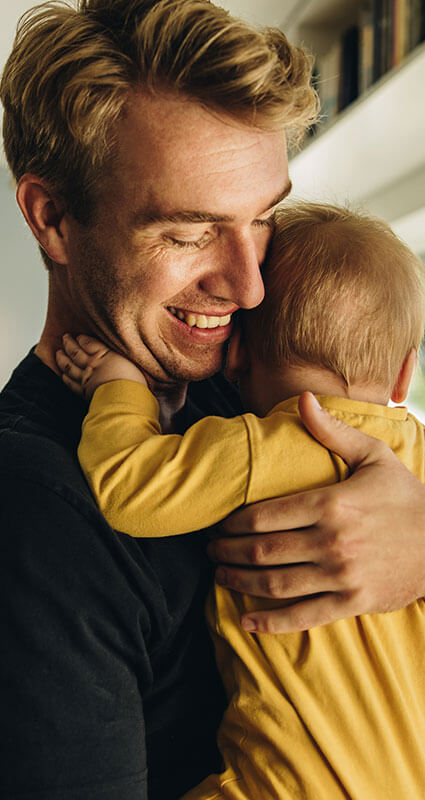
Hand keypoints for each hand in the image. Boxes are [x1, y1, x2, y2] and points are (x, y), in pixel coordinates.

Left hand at [55, 333, 146, 400]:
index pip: (90, 343)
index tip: (79, 335)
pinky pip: (71, 382)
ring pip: (69, 366)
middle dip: (69, 344)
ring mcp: (86, 379)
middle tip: (65, 337)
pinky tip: (63, 374)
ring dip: (62, 358)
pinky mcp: (84, 392)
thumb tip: (129, 347)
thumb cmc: (133, 382)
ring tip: (58, 353)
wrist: (126, 399)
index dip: (83, 339)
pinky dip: (65, 376)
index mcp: (105, 355)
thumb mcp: (134, 361)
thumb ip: (127, 353)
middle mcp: (92, 365)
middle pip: (76, 352)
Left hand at [208, 392, 424, 632]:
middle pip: (262, 549)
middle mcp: (332, 541)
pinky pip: (303, 616)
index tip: (218, 523)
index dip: (232, 522)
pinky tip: (246, 622)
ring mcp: (341, 575)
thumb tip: (303, 398)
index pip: (265, 515)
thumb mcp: (374, 456)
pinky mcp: (352, 601)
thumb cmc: (405, 497)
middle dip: (227, 550)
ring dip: (239, 582)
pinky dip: (270, 622)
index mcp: (331, 503)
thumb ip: (333, 431)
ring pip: (275, 583)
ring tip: (219, 575)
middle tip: (209, 549)